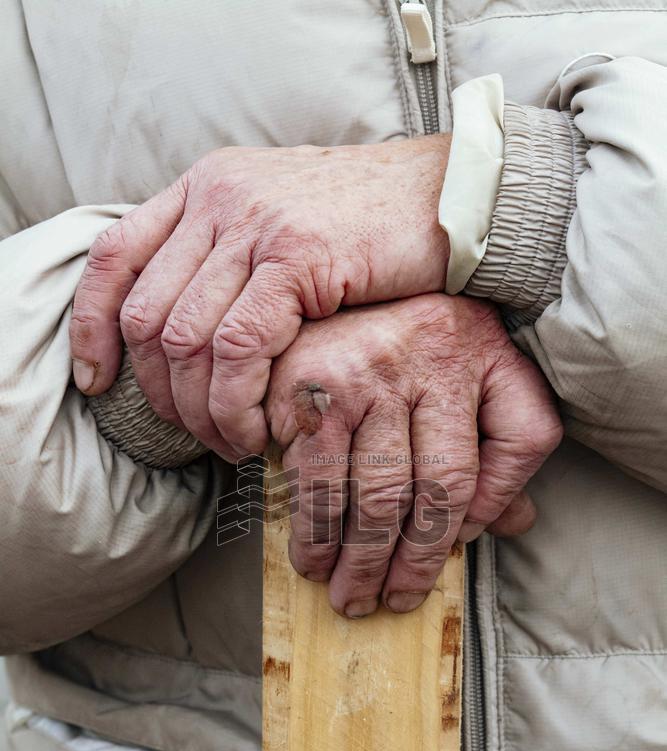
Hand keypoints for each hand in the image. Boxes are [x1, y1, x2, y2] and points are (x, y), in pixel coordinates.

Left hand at [69, 138, 449, 459]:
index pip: (115, 255)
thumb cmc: (376, 227)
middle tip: (193, 434)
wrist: (454, 196)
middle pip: (145, 313)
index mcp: (208, 187)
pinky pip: (238, 346)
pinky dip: (237, 401)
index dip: (91, 324)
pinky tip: (258, 430)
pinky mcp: (295, 254)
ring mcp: (255, 221)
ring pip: (185, 337)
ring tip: (232, 442)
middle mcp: (220, 196)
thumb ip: (233, 261)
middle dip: (159, 392)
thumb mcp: (286, 228)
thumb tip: (190, 332)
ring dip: (200, 409)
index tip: (99, 380)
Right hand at [265, 294, 562, 616]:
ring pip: (363, 491)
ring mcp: (358, 371)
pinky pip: (308, 474)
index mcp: (477, 353)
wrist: (334, 266)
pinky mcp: (303, 384)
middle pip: (422, 489)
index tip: (450, 556)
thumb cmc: (420, 336)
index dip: (470, 524)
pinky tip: (309, 556)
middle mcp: (421, 358)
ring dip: (352, 558)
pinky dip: (308, 527)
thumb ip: (504, 449)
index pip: (491, 456)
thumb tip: (509, 525)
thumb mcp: (483, 374)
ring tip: (346, 594)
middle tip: (385, 601)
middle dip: (403, 561)